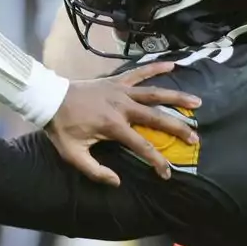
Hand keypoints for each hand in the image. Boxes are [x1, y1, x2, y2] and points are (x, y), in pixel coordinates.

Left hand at [47, 61, 200, 185]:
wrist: (49, 98)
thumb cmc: (61, 128)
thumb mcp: (73, 155)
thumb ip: (95, 171)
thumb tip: (118, 182)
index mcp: (113, 126)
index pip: (142, 146)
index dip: (157, 161)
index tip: (167, 173)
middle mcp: (121, 106)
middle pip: (157, 118)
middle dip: (178, 129)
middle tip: (196, 138)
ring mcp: (120, 91)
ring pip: (154, 93)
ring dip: (176, 97)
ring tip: (197, 102)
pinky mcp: (116, 80)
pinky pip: (139, 72)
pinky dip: (155, 67)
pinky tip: (172, 63)